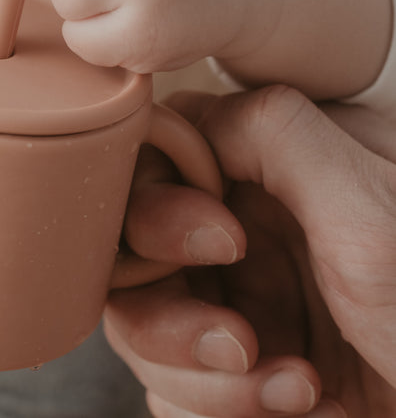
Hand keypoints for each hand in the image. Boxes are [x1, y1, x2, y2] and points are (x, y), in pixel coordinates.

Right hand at [104, 86, 395, 417]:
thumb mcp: (370, 214)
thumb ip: (274, 134)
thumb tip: (188, 117)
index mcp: (271, 171)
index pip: (159, 159)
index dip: (161, 198)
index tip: (221, 242)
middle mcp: (246, 233)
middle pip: (133, 253)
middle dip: (171, 309)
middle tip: (241, 342)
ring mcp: (241, 306)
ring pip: (143, 328)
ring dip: (201, 376)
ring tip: (294, 393)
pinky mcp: (240, 378)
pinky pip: (174, 391)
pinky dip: (219, 411)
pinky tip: (303, 412)